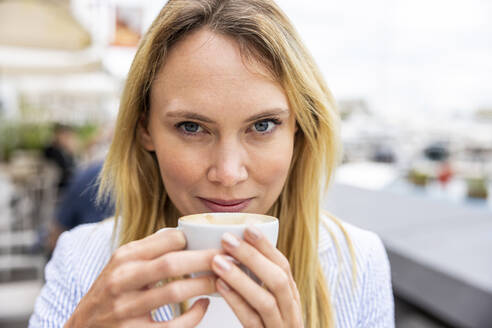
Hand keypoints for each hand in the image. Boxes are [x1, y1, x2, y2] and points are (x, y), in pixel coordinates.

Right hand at [66, 229, 219, 327]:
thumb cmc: (110, 292)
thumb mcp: (121, 263)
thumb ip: (148, 248)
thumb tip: (182, 233)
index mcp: (124, 257)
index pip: (165, 240)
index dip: (193, 240)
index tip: (213, 242)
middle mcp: (121, 280)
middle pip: (171, 264)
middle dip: (205, 260)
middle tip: (229, 258)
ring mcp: (126, 309)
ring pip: (174, 293)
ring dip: (204, 285)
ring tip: (221, 280)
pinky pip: (172, 326)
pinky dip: (194, 315)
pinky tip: (203, 305)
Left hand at [211, 227, 303, 327]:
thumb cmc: (264, 327)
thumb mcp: (269, 304)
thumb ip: (259, 282)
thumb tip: (235, 249)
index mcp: (291, 298)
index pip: (283, 266)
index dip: (266, 246)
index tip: (248, 227)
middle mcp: (290, 313)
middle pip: (278, 280)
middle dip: (252, 257)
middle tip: (227, 239)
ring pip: (266, 301)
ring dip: (240, 278)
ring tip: (218, 261)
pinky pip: (251, 321)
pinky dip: (236, 302)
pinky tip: (220, 287)